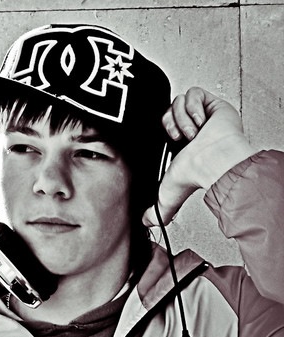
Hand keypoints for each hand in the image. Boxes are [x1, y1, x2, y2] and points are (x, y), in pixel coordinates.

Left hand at [142, 87, 256, 225]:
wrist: (211, 161)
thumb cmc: (195, 174)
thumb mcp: (167, 196)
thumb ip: (157, 211)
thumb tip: (145, 223)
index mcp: (178, 141)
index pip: (162, 125)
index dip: (162, 128)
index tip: (167, 140)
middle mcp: (189, 126)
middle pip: (167, 110)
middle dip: (170, 124)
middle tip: (178, 139)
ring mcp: (200, 113)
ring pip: (178, 101)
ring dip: (182, 119)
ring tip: (191, 134)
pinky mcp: (211, 102)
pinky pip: (193, 93)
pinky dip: (193, 108)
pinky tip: (200, 123)